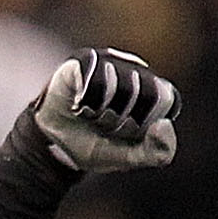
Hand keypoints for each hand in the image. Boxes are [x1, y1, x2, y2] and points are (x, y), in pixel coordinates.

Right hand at [31, 47, 178, 174]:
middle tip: (105, 125)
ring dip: (103, 113)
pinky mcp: (85, 60)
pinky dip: (88, 104)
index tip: (126, 133)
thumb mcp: (127, 158)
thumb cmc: (92, 143)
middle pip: (147, 93)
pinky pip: (98, 81)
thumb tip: (164, 125)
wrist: (51, 143)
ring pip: (122, 86)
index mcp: (152, 89)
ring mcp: (110, 61)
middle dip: (124, 121)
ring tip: (91, 115)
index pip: (166, 101)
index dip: (144, 124)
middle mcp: (134, 69)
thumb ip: (156, 152)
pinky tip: (78, 107)